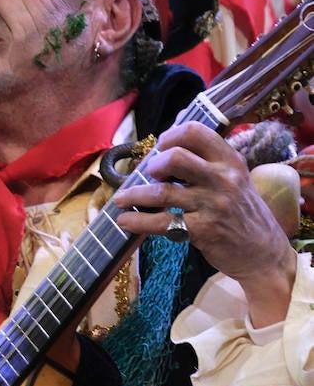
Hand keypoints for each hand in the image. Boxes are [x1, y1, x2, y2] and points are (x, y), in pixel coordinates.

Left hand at [116, 122, 296, 325]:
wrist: (265, 254)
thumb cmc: (243, 213)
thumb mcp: (235, 179)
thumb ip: (207, 161)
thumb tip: (168, 140)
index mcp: (229, 161)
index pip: (194, 132)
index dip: (170, 136)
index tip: (160, 147)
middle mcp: (223, 179)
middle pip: (175, 158)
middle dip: (154, 165)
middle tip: (151, 175)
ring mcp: (213, 205)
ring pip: (162, 192)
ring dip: (134, 195)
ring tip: (120, 199)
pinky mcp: (204, 230)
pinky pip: (163, 223)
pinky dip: (138, 222)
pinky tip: (125, 221)